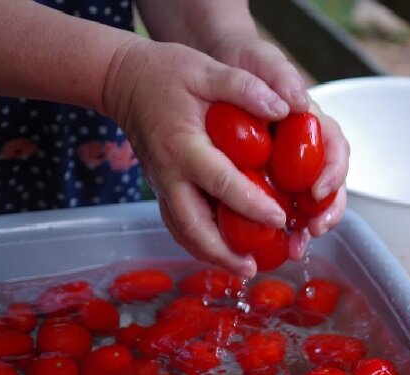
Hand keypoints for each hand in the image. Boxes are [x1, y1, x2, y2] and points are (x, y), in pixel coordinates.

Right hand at [102, 38, 291, 277]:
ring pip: (182, 232)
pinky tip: (221, 249)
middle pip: (192, 227)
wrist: (124, 81)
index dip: (250, 204)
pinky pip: (178, 223)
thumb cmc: (166, 73)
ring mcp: (161, 185)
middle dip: (222, 253)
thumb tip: (285, 109)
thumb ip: (244, 87)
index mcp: (184, 147)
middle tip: (252, 269)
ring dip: (210, 255)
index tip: (278, 218)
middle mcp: (169, 174)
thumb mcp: (207, 70)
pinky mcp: (161, 188)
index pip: (220, 183)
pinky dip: (199, 242)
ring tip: (240, 269)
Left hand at [207, 34, 349, 258]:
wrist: (216, 71)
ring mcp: (284, 167)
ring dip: (304, 229)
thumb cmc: (245, 64)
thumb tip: (299, 102)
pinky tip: (270, 244)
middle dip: (326, 212)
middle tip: (314, 230)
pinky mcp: (263, 180)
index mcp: (311, 124)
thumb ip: (281, 76)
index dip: (334, 172)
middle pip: (327, 186)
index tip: (319, 190)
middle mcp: (303, 149)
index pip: (336, 150)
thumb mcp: (262, 61)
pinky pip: (276, 207)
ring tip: (294, 249)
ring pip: (305, 203)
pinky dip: (277, 228)